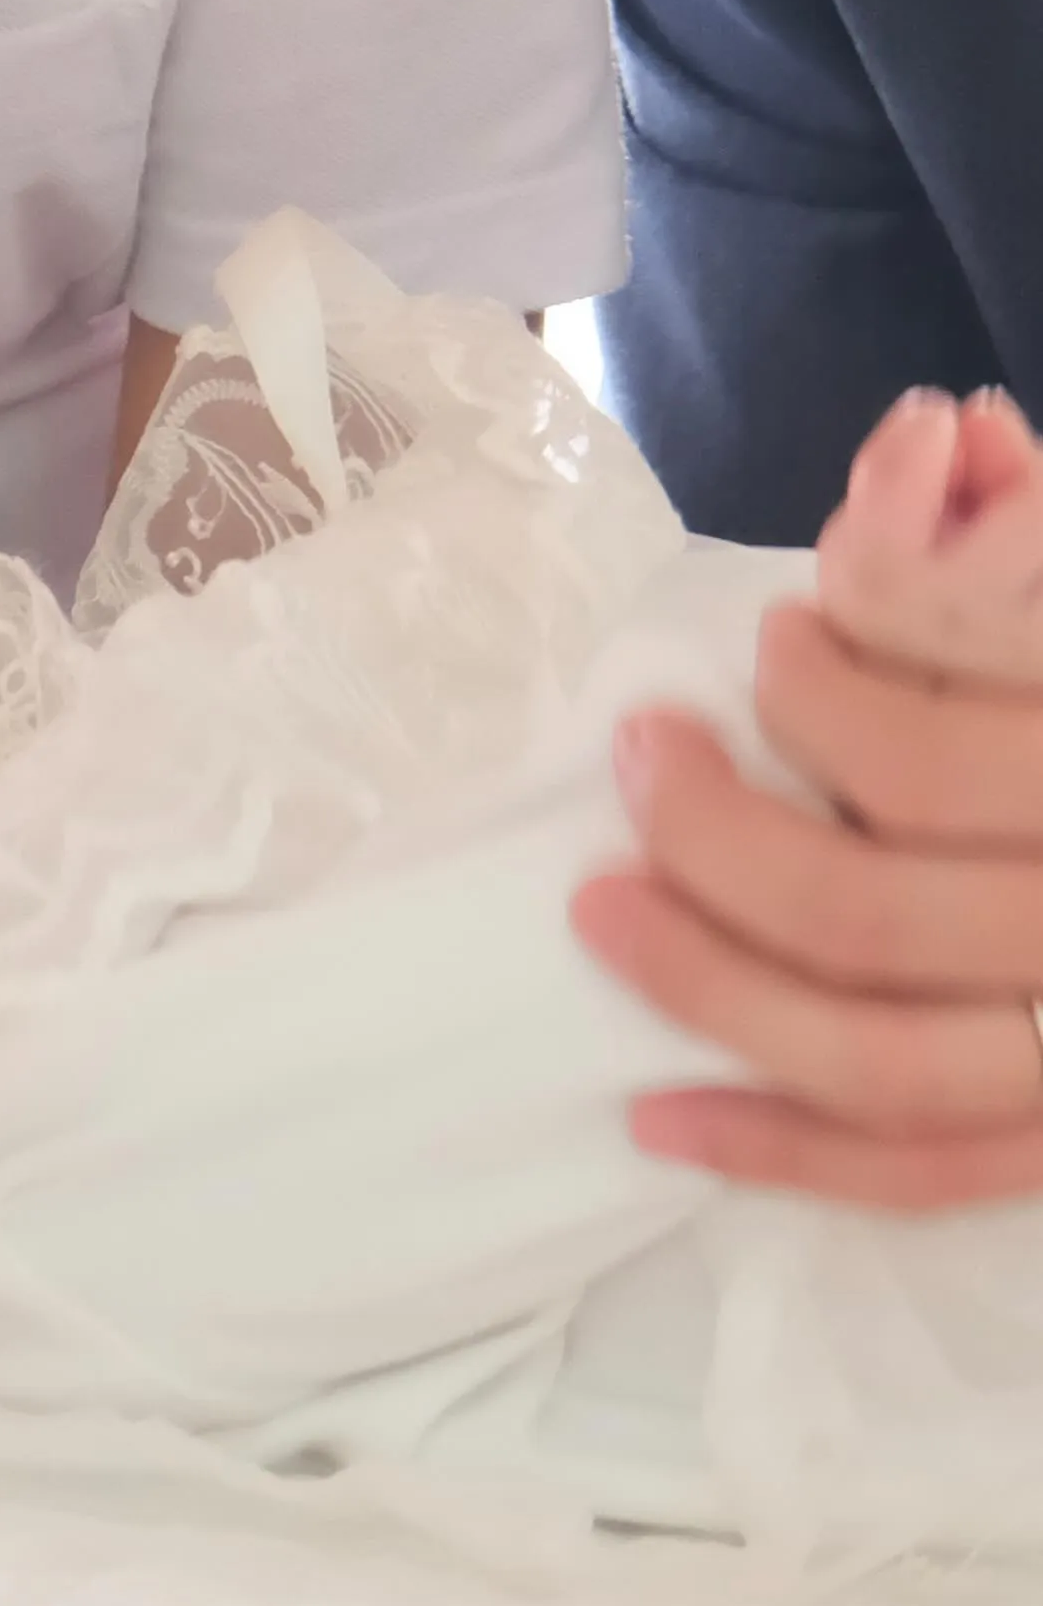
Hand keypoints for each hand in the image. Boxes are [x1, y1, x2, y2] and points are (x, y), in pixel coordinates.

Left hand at [568, 412, 1042, 1209]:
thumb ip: (1027, 524)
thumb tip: (938, 433)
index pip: (950, 711)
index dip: (842, 667)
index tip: (780, 626)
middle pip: (875, 899)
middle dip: (719, 828)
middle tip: (646, 750)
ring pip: (877, 1051)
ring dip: (711, 979)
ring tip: (604, 902)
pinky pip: (921, 1171)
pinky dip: (779, 1152)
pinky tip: (658, 1113)